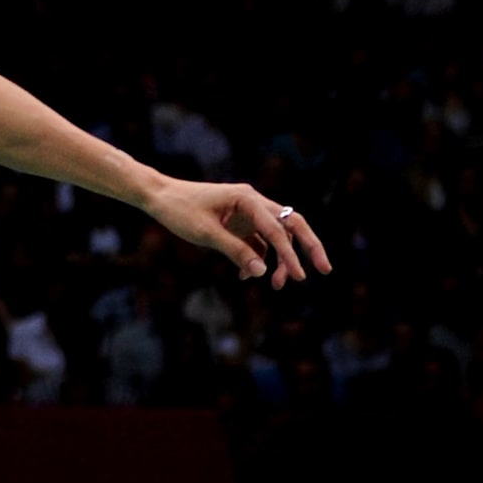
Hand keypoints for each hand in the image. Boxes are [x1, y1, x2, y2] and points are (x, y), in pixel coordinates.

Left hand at [146, 179, 330, 287]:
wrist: (158, 196)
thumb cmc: (179, 210)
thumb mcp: (206, 233)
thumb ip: (235, 251)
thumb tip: (262, 272)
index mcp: (247, 199)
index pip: (277, 229)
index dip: (290, 255)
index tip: (300, 277)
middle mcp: (252, 202)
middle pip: (290, 224)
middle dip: (308, 247)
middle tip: (324, 270)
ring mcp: (247, 212)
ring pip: (276, 235)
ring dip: (280, 259)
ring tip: (279, 285)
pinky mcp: (238, 222)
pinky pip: (257, 241)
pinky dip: (258, 258)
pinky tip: (246, 275)